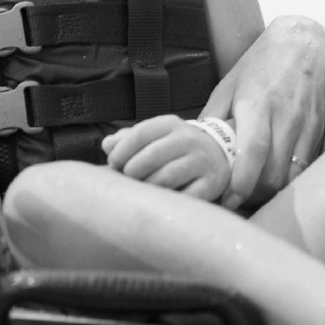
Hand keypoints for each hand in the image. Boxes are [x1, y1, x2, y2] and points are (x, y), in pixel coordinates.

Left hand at [103, 116, 228, 200]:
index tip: (113, 163)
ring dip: (147, 186)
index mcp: (170, 124)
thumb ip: (127, 138)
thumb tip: (107, 145)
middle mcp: (188, 139)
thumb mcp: (154, 135)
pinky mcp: (212, 184)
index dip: (121, 150)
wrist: (218, 154)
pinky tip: (161, 201)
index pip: (140, 134)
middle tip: (127, 179)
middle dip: (132, 170)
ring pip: (166, 178)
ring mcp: (202, 162)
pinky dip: (169, 201)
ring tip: (141, 189)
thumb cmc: (173, 146)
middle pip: (151, 156)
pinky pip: (185, 196)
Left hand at [203, 16, 324, 208]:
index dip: (242, 180)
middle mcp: (285, 118)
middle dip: (255, 193)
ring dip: (273, 189)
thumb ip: (213, 115)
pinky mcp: (322, 131)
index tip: (228, 198)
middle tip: (235, 198)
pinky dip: (291, 177)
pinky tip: (275, 175)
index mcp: (257, 104)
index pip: (254, 150)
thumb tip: (196, 144)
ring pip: (294, 174)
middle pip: (275, 172)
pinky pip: (307, 166)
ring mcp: (307, 126)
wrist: (304, 45)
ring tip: (253, 190)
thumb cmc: (261, 64)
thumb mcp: (228, 84)